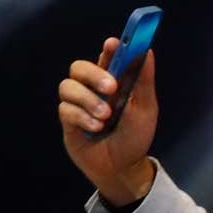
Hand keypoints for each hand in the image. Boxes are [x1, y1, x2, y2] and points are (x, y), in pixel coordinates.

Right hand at [57, 38, 159, 208]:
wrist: (123, 169)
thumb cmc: (135, 137)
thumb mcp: (146, 109)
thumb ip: (143, 81)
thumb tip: (147, 50)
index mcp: (112, 82)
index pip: (106, 58)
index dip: (108, 49)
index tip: (113, 43)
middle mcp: (92, 89)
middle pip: (78, 67)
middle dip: (93, 74)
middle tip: (111, 88)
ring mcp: (78, 104)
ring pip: (67, 87)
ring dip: (88, 101)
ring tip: (105, 117)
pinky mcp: (68, 121)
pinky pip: (65, 109)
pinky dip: (82, 118)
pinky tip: (96, 129)